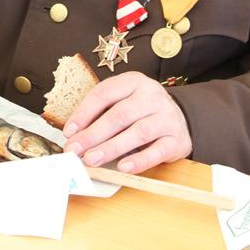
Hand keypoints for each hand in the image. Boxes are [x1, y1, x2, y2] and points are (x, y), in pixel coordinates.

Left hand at [61, 72, 191, 173]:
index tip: (69, 132)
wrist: (180, 120)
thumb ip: (101, 115)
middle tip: (75, 150)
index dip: (84, 113)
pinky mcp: (176, 139)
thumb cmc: (142, 112)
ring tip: (92, 160)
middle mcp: (152, 95)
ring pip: (138, 133)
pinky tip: (123, 167)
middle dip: (93, 134)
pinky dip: (139, 160)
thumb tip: (74, 137)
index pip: (104, 93)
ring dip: (111, 148)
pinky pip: (157, 151)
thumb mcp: (122, 103)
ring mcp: (167, 117)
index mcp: (134, 81)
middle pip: (119, 115)